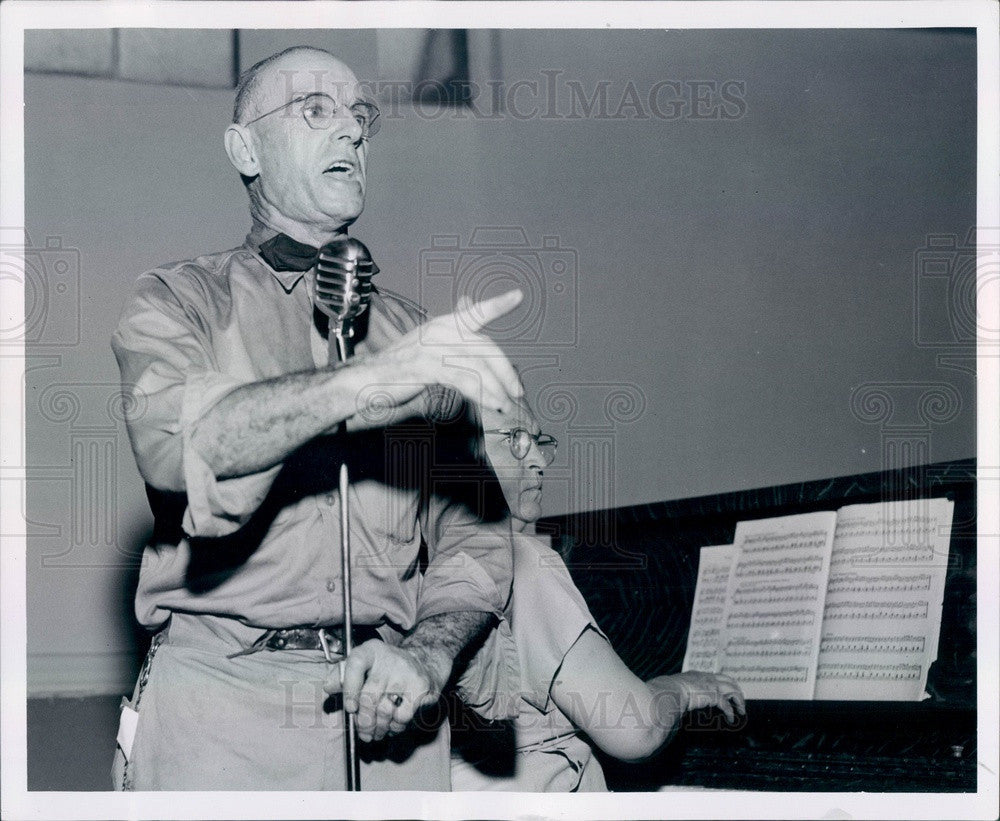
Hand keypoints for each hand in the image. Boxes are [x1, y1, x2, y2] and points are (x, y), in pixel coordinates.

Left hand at [322, 639, 446, 742]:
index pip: (356, 663)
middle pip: (369, 696)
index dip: (350, 688)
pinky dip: (396, 727)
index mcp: (370, 650)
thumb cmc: (386, 670)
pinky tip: (394, 725)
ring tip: (377, 732)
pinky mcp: (420, 686)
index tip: (350, 708)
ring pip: (384, 710)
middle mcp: (389, 658)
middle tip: (364, 732)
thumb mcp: (363, 667)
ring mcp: (406, 672)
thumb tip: (328, 686)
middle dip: (364, 721)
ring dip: (379, 728)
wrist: (424, 664)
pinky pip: (401, 716)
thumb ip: (342, 677)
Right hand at [367, 289, 524, 413]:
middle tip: (518, 390)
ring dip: (497, 387)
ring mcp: (432, 347)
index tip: (518, 295)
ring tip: (506, 404)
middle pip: (484, 347)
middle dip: (505, 370)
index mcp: (442, 325)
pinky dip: (482, 393)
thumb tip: (472, 328)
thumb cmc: (397, 370)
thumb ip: (451, 342)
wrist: (364, 381)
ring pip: (477, 365)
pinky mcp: (427, 366)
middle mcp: (439, 331)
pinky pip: (464, 379)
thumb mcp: (427, 350)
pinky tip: (491, 403)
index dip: (497, 304)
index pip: (475, 313)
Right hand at [668, 671, 746, 722]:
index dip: (724, 684)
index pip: (716, 676)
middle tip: (739, 701)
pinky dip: (730, 712)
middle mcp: (706, 678)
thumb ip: (681, 692)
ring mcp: (711, 685)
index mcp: (697, 675)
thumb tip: (677, 700)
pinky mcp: (713, 695)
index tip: (727, 692)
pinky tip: (731, 719)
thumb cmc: (668, 691)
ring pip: (732, 690)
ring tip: (741, 711)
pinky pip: (726, 705)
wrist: (668, 691)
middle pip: (729, 680)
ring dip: (739, 701)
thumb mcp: (676, 689)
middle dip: (736, 690)